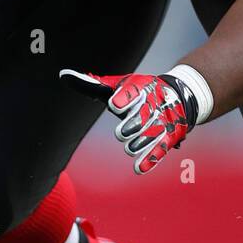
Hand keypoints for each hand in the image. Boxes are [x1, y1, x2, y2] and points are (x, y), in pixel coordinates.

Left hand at [60, 69, 196, 174]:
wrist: (179, 96)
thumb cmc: (141, 91)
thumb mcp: (119, 84)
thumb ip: (92, 84)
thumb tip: (64, 75)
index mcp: (139, 89)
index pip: (131, 93)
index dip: (123, 100)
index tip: (114, 104)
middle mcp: (150, 106)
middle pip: (139, 119)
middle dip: (131, 126)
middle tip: (122, 132)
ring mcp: (160, 123)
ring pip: (147, 137)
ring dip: (138, 144)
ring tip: (130, 147)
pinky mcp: (168, 138)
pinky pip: (159, 150)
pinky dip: (149, 160)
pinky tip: (138, 168)